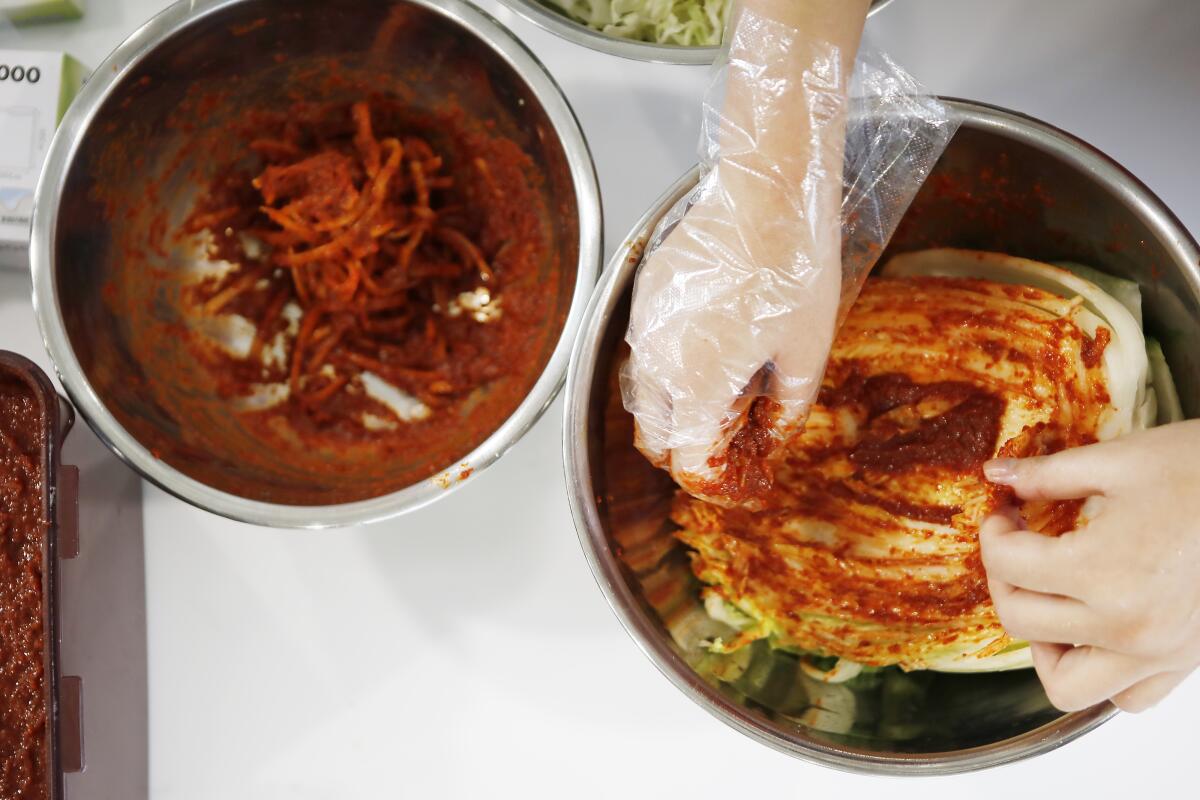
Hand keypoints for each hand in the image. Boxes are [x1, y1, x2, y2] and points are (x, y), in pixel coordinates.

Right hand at [623, 0, 867, 501]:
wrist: (766, 194)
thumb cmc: (793, 269)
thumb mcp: (806, 352)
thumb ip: (786, 409)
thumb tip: (772, 441)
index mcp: (697, 384)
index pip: (687, 461)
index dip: (713, 481)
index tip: (737, 480)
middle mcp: (657, 362)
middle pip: (652, 436)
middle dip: (686, 449)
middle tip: (729, 441)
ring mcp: (644, 326)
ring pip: (643, 395)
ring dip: (675, 409)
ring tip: (723, 392)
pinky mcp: (644, 294)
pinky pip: (644, 349)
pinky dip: (668, 366)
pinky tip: (710, 346)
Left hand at [980, 421, 1199, 712]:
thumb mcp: (1122, 459)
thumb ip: (1049, 474)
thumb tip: (997, 474)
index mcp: (1103, 571)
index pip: (1007, 564)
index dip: (993, 531)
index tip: (1004, 511)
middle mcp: (1127, 626)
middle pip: (1020, 620)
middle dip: (1003, 576)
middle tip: (1016, 544)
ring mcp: (1159, 654)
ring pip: (1066, 684)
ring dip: (1042, 644)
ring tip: (1049, 596)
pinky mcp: (1185, 664)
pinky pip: (1126, 696)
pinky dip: (1100, 672)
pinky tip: (1096, 625)